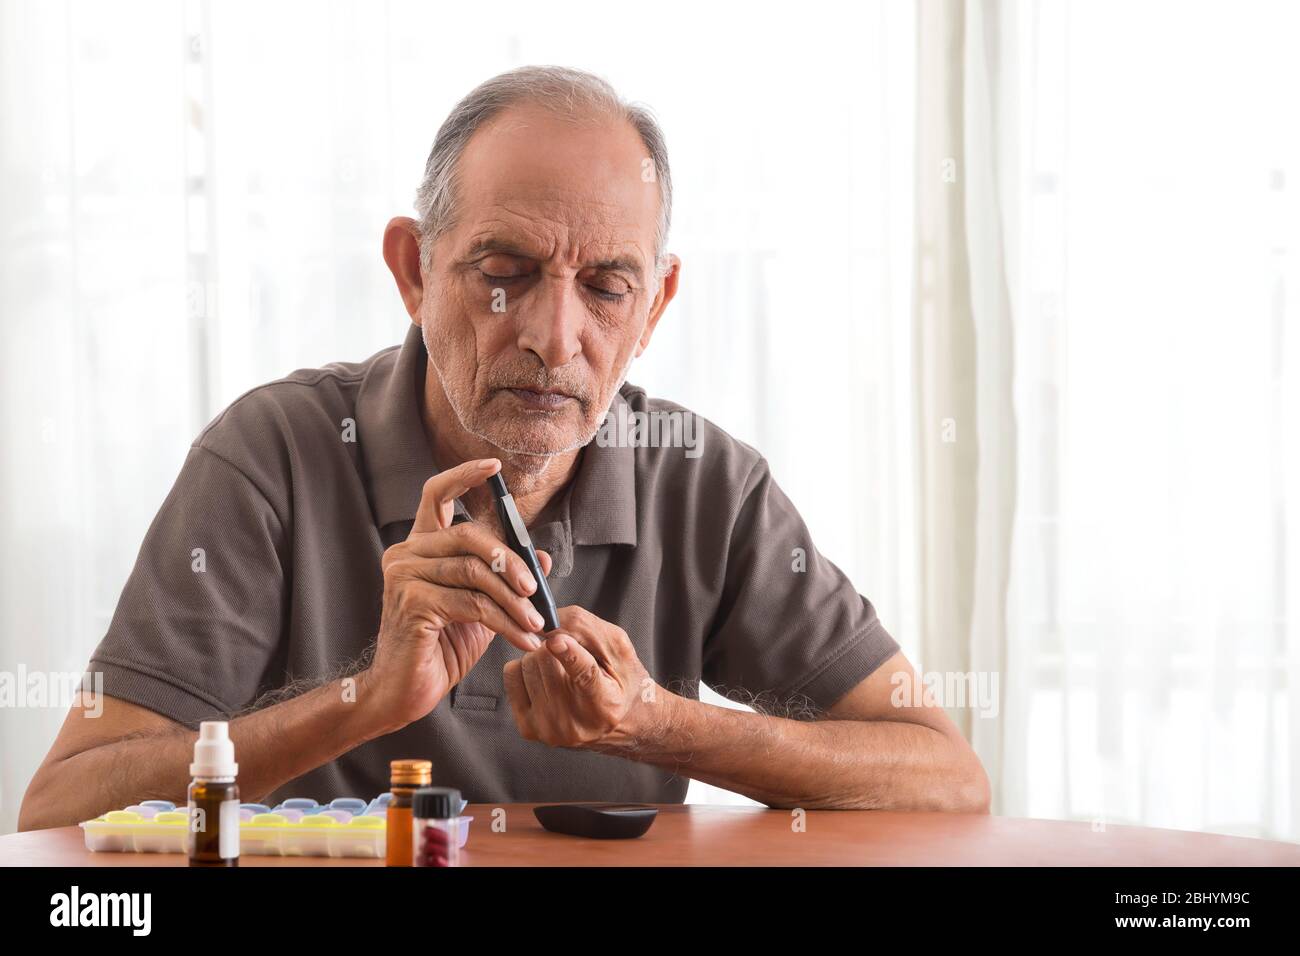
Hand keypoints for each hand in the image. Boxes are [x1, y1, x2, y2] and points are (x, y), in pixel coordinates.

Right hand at [363, 458, 552, 732]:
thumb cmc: (440, 648)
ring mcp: (404, 576)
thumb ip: (505, 580)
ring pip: (475, 572)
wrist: (403, 693)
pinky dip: (505, 622)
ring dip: (514, 601)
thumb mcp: (481, 609)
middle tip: (537, 591)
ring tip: (537, 624)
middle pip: (469, 536)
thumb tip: (542, 556)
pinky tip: (524, 639)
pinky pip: (471, 603)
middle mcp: (406, 553)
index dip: (464, 475)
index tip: (494, 467)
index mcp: (420, 547)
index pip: (435, 494)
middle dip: (512, 562)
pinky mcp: (411, 602)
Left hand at [502, 605, 670, 751]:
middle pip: (546, 658)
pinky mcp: (528, 728)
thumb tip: (550, 622)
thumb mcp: (619, 650)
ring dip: (540, 658)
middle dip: (554, 645)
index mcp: (606, 703)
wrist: (616, 723)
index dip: (569, 655)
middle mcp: (576, 722)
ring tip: (560, 672)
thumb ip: (589, 631)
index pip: (585, 676)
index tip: (557, 640)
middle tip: (570, 656)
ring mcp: (549, 728)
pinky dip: (524, 669)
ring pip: (527, 663)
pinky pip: (511, 675)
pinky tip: (543, 680)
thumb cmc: (620, 682)